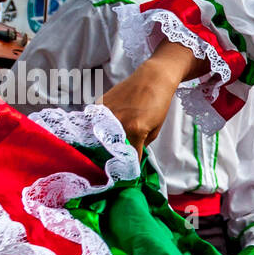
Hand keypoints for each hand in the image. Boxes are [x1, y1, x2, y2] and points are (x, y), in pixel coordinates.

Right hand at [99, 41, 204, 156]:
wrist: (153, 78)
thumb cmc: (158, 104)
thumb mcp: (154, 131)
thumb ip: (140, 145)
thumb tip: (130, 156)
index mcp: (135, 131)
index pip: (128, 158)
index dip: (127, 167)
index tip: (125, 175)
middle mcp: (118, 123)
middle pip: (109, 149)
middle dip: (111, 158)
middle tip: (111, 165)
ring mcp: (106, 113)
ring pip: (99, 136)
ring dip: (101, 144)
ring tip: (102, 150)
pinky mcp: (99, 104)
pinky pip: (95, 122)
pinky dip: (97, 129)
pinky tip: (101, 131)